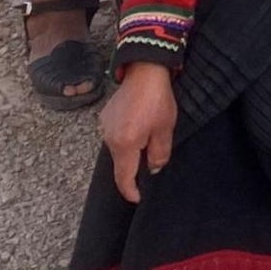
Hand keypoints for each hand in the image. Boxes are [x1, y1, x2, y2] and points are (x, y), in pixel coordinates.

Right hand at [100, 62, 177, 203]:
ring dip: (130, 153)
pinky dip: (126, 139)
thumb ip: (159, 154)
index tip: (137, 198)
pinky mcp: (105, 117)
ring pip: (117, 150)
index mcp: (125, 144)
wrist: (144, 71)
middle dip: (132, 171)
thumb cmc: (157, 100)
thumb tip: (153, 169)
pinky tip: (138, 130)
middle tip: (147, 172)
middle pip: (120, 164)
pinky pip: (115, 136)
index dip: (130, 191)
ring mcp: (105, 127)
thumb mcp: (165, 129)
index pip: (124, 178)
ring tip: (146, 145)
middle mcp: (109, 139)